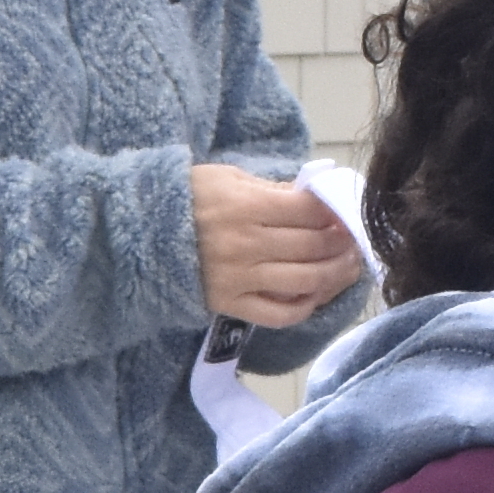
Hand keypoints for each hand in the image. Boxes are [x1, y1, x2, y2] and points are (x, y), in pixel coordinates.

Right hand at [190, 161, 363, 329]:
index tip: (346, 213)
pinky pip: (277, 314)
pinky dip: (303, 307)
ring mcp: (238, 278)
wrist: (138, 232)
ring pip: (304, 281)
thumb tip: (313, 200)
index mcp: (247, 206)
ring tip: (347, 267)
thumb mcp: (228, 178)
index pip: (310, 212)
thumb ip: (272, 189)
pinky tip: (314, 296)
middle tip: (354, 240)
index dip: (336, 213)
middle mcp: (246, 245)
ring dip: (335, 275)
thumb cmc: (188, 198)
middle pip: (313, 246)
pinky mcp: (229, 304)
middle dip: (343, 242)